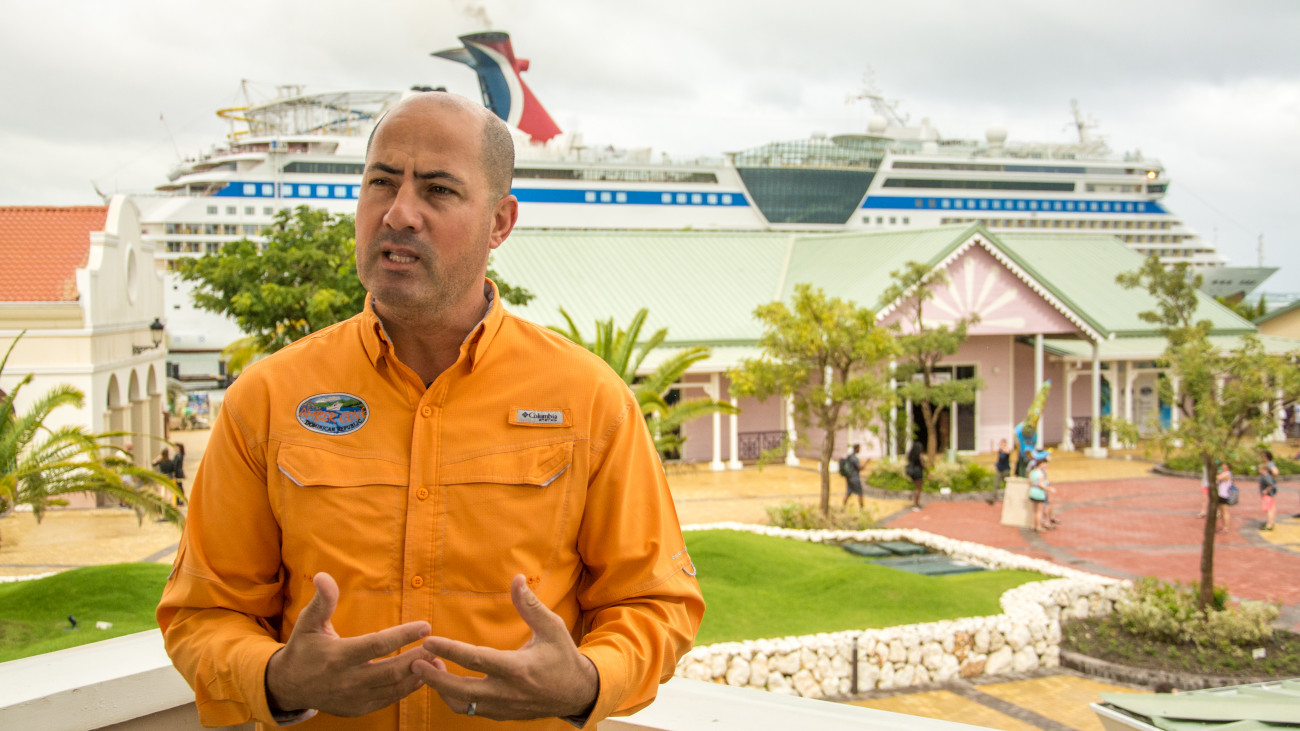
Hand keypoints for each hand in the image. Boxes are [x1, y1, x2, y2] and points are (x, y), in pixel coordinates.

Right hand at [265, 572, 431, 716]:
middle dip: (418, 658)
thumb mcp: (308, 623)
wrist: (288, 686)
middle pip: (391, 670)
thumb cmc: (303, 649)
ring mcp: (354, 698)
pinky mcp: (359, 709)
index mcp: (338, 656)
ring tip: (437, 661)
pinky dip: (408, 688)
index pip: (377, 644)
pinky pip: (389, 699)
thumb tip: (323, 575)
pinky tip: (421, 676)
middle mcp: (348, 680)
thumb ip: (322, 601)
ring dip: (418, 675)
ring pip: (394, 688)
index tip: (425, 626)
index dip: (403, 635)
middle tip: (437, 646)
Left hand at [413, 575, 598, 720]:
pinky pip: (469, 710)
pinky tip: (446, 682)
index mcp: (517, 668)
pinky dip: (453, 698)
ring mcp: (502, 707)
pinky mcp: (500, 715)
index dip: (449, 650)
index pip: (475, 659)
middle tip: (415, 662)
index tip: (429, 641)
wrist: (577, 693)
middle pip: (459, 690)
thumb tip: (516, 579)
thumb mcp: (552, 628)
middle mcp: (506, 692)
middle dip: (433, 678)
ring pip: (461, 705)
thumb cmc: (563, 657)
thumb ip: (530, 605)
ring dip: (441, 689)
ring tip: (429, 670)